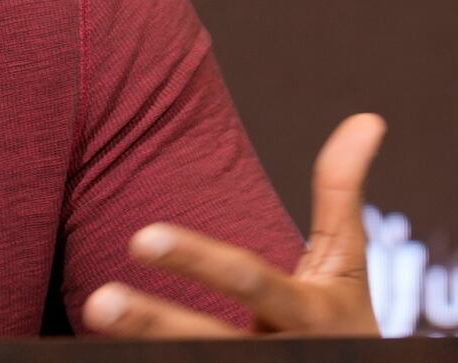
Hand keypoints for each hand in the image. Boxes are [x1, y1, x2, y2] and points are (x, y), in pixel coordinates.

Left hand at [83, 113, 385, 337]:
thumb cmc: (338, 323)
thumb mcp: (345, 265)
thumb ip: (341, 194)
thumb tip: (368, 117)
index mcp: (308, 312)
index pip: (248, 282)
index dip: (196, 261)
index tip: (141, 237)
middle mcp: (282, 353)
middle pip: (210, 341)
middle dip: (154, 324)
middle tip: (97, 301)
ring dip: (141, 348)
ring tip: (89, 317)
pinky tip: (101, 356)